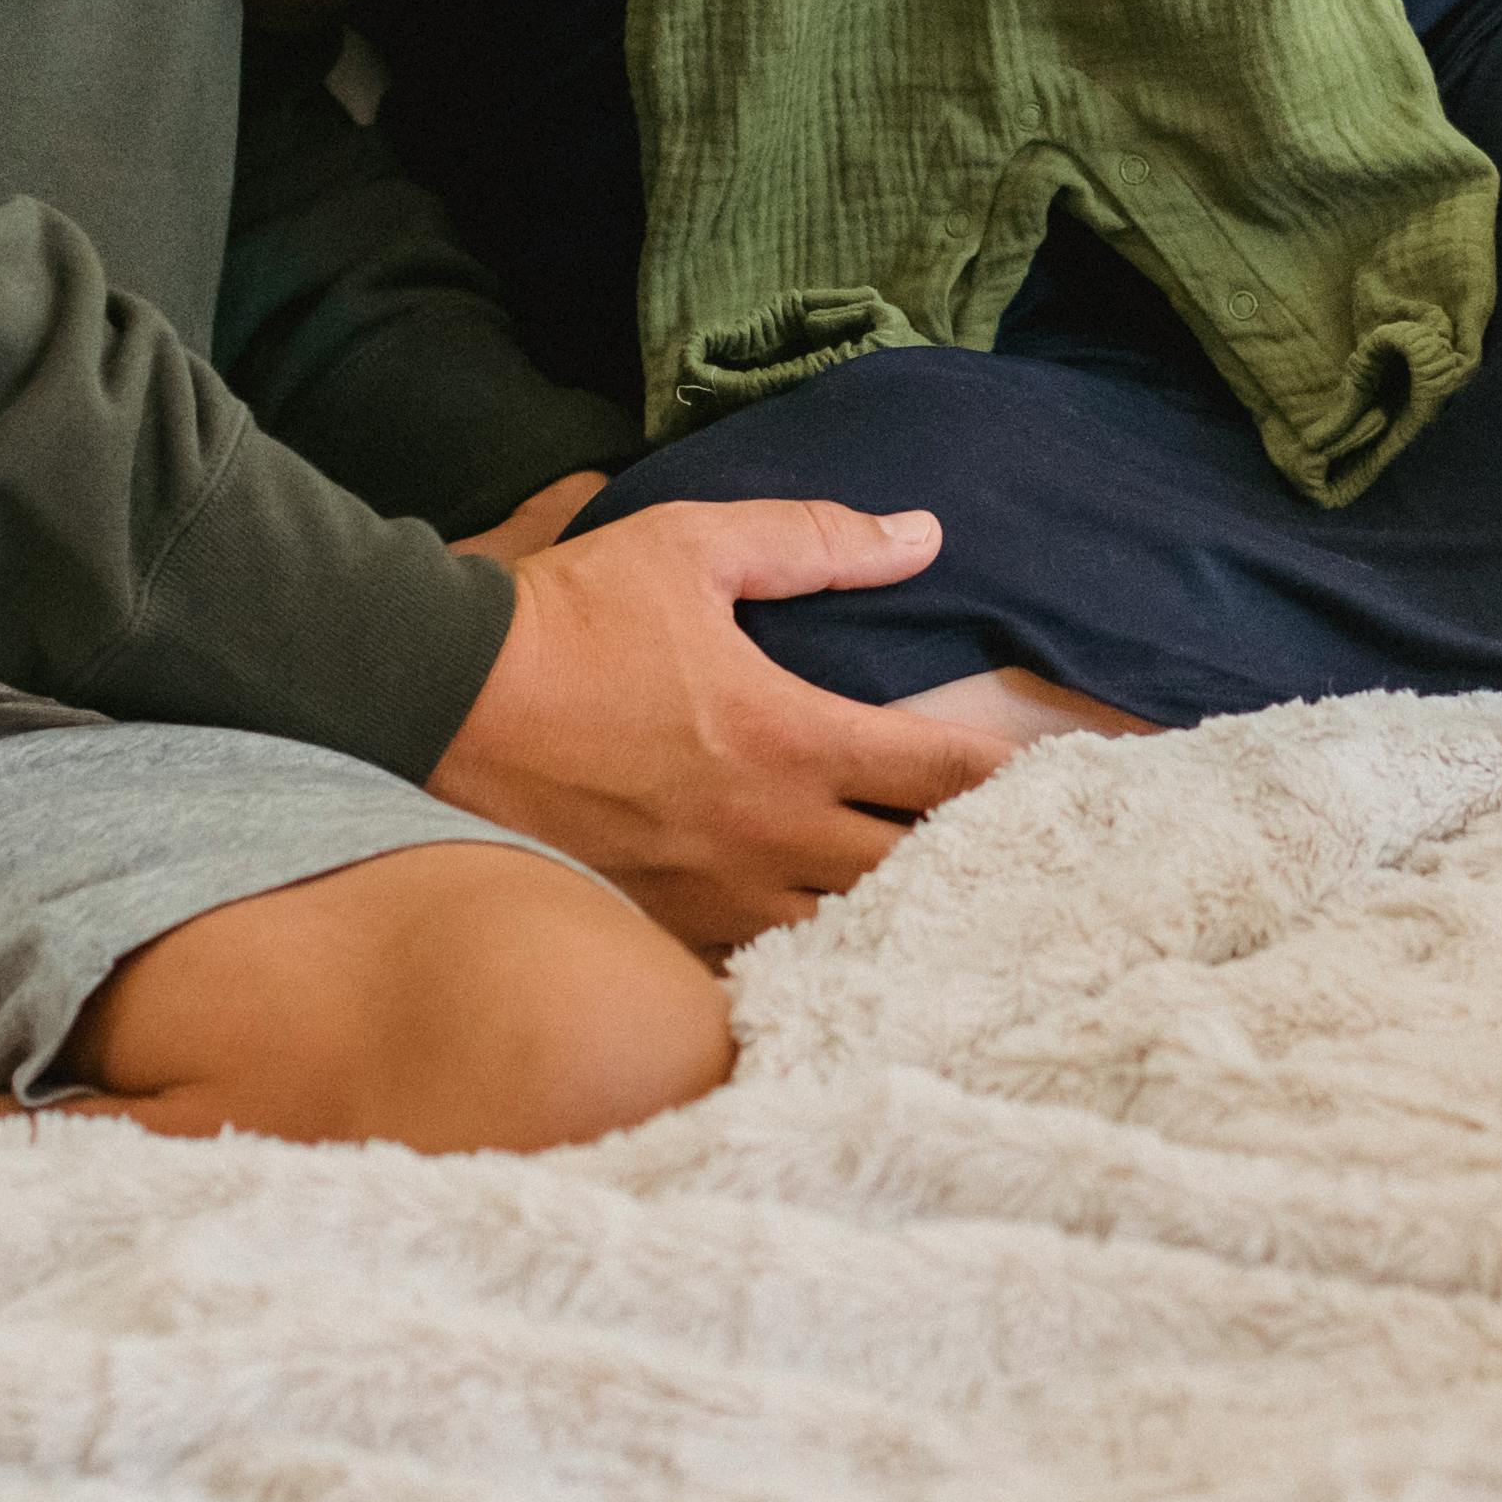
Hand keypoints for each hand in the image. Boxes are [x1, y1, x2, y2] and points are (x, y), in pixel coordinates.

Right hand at [434, 478, 1014, 950]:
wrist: (434, 700)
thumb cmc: (568, 617)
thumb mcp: (694, 548)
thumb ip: (816, 541)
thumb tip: (922, 534)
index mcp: (792, 738)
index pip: (945, 774)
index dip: (1017, 780)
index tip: (1068, 782)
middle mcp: (766, 833)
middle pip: (914, 872)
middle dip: (971, 860)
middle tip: (1018, 853)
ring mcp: (711, 895)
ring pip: (844, 933)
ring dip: (894, 914)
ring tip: (939, 904)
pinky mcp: (658, 929)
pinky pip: (759, 967)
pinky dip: (807, 957)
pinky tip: (832, 950)